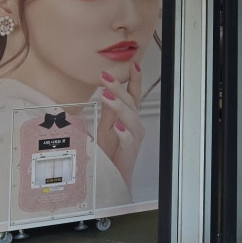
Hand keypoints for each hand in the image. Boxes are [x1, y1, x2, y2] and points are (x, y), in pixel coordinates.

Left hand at [96, 62, 144, 192]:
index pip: (134, 95)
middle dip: (119, 87)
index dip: (135, 80)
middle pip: (131, 103)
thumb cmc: (110, 153)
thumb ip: (109, 111)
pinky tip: (117, 126)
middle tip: (106, 75)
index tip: (133, 64)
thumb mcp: (106, 127)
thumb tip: (108, 91)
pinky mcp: (129, 152)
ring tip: (107, 96)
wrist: (112, 178)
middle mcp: (135, 126)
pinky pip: (128, 140)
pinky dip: (124, 132)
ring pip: (130, 118)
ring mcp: (134, 138)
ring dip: (119, 106)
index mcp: (130, 118)